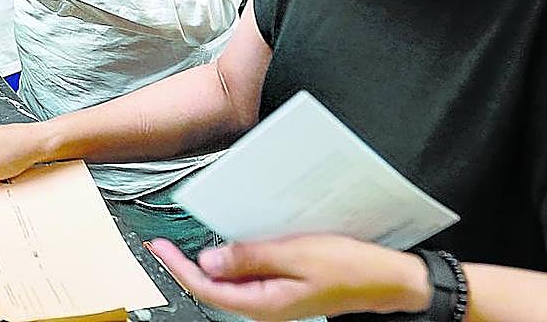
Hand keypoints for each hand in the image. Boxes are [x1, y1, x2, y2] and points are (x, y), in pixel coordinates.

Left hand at [147, 234, 430, 320]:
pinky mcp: (285, 288)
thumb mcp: (296, 255)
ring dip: (210, 263)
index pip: (207, 288)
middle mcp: (266, 305)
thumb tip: (209, 260)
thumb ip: (250, 257)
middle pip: (214, 288)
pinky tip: (231, 244)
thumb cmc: (350, 268)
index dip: (178, 268)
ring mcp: (276, 298)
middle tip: (164, 243)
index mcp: (265, 303)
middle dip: (186, 266)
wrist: (387, 279)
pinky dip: (235, 260)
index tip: (159, 248)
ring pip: (231, 282)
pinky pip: (250, 276)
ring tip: (189, 241)